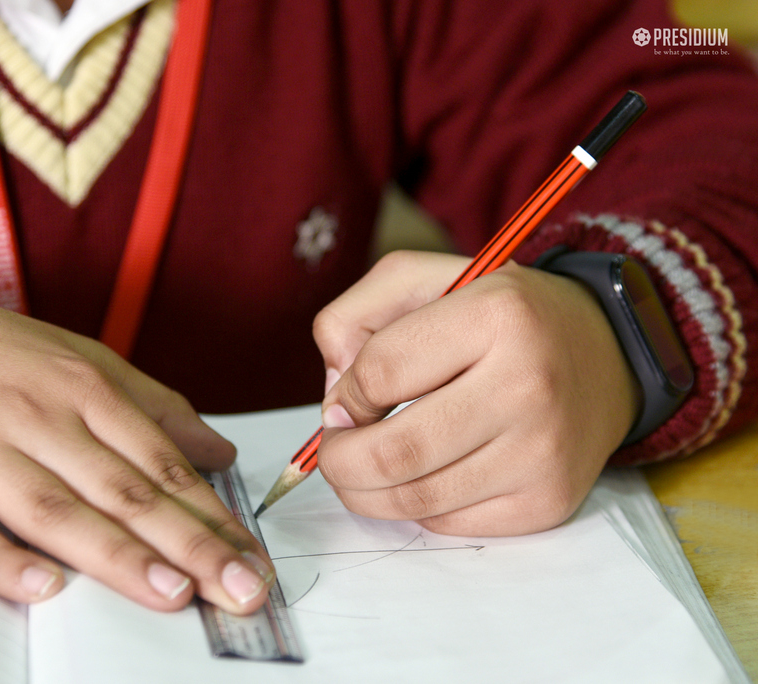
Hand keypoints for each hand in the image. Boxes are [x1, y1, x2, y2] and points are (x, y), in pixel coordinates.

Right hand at [0, 286, 273, 612]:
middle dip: (188, 544)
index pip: (159, 462)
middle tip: (242, 590)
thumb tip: (219, 455)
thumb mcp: (77, 358)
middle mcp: (32, 416)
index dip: (210, 515)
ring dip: (116, 555)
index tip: (252, 558)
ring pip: (51, 509)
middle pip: (120, 489)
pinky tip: (44, 589)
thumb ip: (152, 406)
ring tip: (173, 593)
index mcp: (79, 387)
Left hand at [312, 251, 640, 535]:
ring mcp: (542, 453)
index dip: (345, 393)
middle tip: (334, 448)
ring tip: (361, 466)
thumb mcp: (425, 279)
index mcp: (498, 315)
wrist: (606, 354)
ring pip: (414, 499)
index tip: (349, 397)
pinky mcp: (548, 502)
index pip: (380, 374)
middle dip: (339, 460)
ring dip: (365, 491)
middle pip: (393, 453)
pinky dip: (416, 505)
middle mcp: (528, 386)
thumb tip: (333, 399)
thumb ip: (354, 317)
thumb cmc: (500, 316)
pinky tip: (422, 475)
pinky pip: (448, 522)